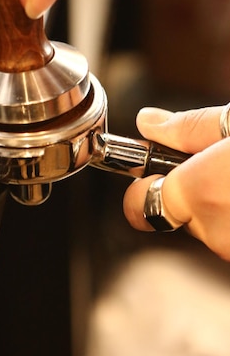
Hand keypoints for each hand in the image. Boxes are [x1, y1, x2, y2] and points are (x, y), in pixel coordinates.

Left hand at [123, 105, 229, 260]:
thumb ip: (191, 128)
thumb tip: (149, 123)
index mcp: (203, 192)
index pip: (138, 203)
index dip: (142, 183)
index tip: (152, 170)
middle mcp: (217, 232)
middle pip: (175, 211)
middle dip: (192, 189)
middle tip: (218, 163)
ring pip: (208, 226)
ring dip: (218, 204)